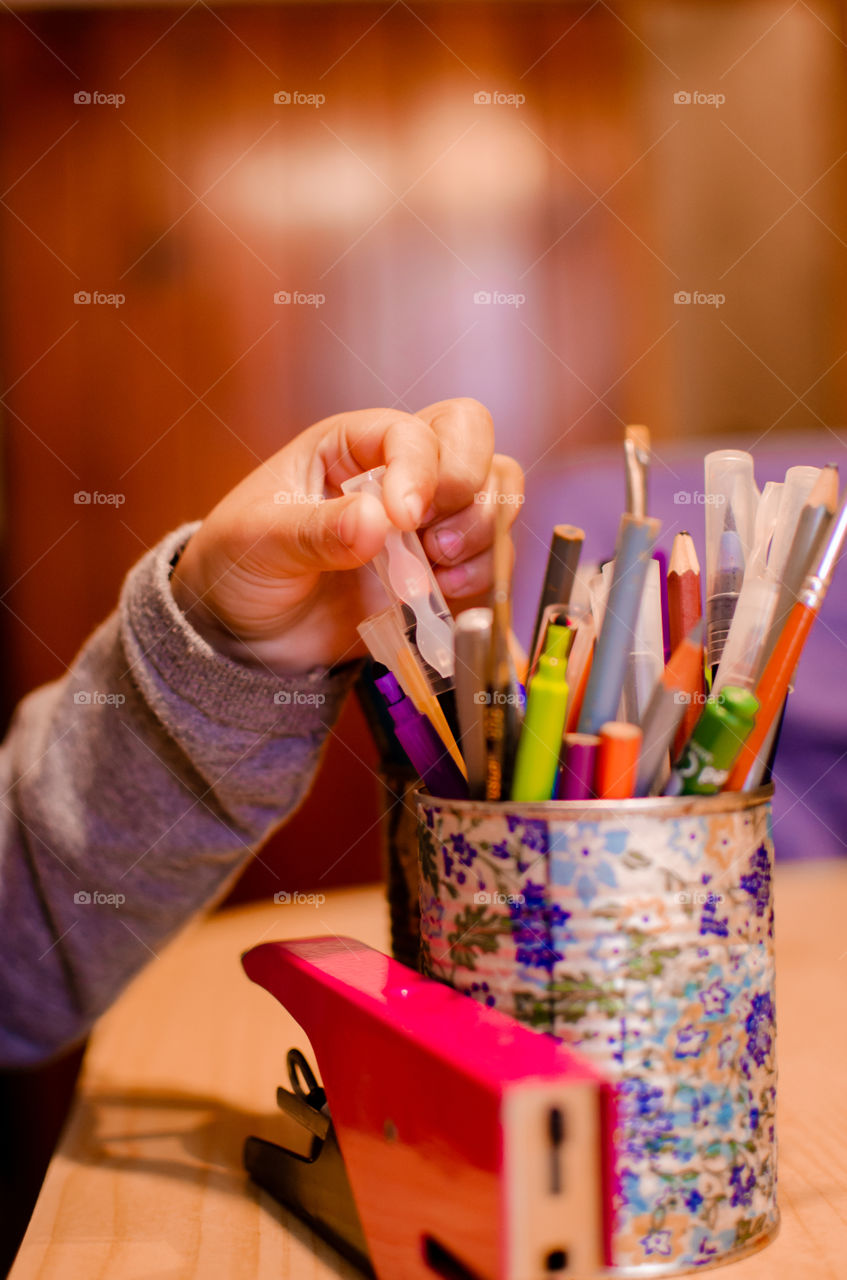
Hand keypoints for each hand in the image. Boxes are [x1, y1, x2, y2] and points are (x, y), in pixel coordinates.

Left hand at [170, 398, 522, 674]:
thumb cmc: (239, 565)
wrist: (244, 635)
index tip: (405, 520)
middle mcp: (397, 471)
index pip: (411, 431)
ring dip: (482, 529)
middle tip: (435, 537)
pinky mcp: (440, 568)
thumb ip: (316, 531)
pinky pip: (492, 553)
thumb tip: (376, 521)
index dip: (420, 470)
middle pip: (471, 437)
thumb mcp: (261, 542)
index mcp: (349, 445)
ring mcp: (425, 519)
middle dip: (470, 484)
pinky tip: (443, 593)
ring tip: (438, 568)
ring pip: (495, 489)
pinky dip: (483, 571)